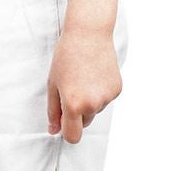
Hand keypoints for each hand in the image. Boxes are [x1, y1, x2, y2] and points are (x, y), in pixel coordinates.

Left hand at [47, 27, 121, 143]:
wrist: (89, 34)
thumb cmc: (67, 57)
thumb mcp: (53, 84)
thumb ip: (53, 111)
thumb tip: (54, 130)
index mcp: (73, 104)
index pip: (72, 136)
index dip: (67, 132)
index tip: (64, 123)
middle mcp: (93, 104)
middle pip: (84, 124)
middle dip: (77, 113)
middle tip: (72, 89)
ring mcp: (107, 97)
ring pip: (95, 111)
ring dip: (89, 101)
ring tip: (83, 78)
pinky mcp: (117, 90)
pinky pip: (105, 100)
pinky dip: (99, 93)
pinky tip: (94, 75)